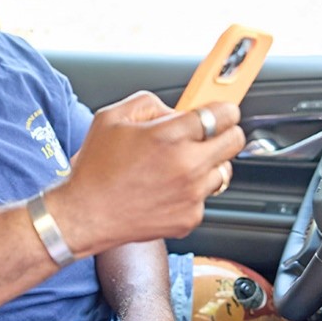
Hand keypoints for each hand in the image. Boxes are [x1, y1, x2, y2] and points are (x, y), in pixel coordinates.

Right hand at [50, 92, 243, 255]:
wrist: (85, 215)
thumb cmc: (95, 169)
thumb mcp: (111, 117)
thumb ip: (149, 103)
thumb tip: (176, 110)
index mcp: (169, 136)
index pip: (224, 114)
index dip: (223, 110)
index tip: (220, 113)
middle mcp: (187, 165)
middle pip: (236, 141)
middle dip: (223, 134)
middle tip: (206, 136)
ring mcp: (191, 194)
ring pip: (223, 171)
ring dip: (207, 165)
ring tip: (179, 166)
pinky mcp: (189, 218)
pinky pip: (205, 197)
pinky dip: (192, 193)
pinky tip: (167, 189)